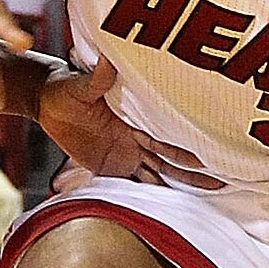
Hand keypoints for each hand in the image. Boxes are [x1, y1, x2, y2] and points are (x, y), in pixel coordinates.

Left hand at [40, 52, 217, 186]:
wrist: (47, 102)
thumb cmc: (64, 88)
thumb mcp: (79, 84)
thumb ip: (95, 78)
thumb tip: (107, 60)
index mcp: (133, 120)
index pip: (164, 137)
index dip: (184, 148)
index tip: (209, 155)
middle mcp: (135, 138)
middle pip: (170, 159)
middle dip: (194, 172)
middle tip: (221, 182)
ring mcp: (125, 153)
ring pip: (158, 172)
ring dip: (179, 184)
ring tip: (206, 194)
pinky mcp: (110, 166)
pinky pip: (133, 182)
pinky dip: (149, 194)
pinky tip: (168, 207)